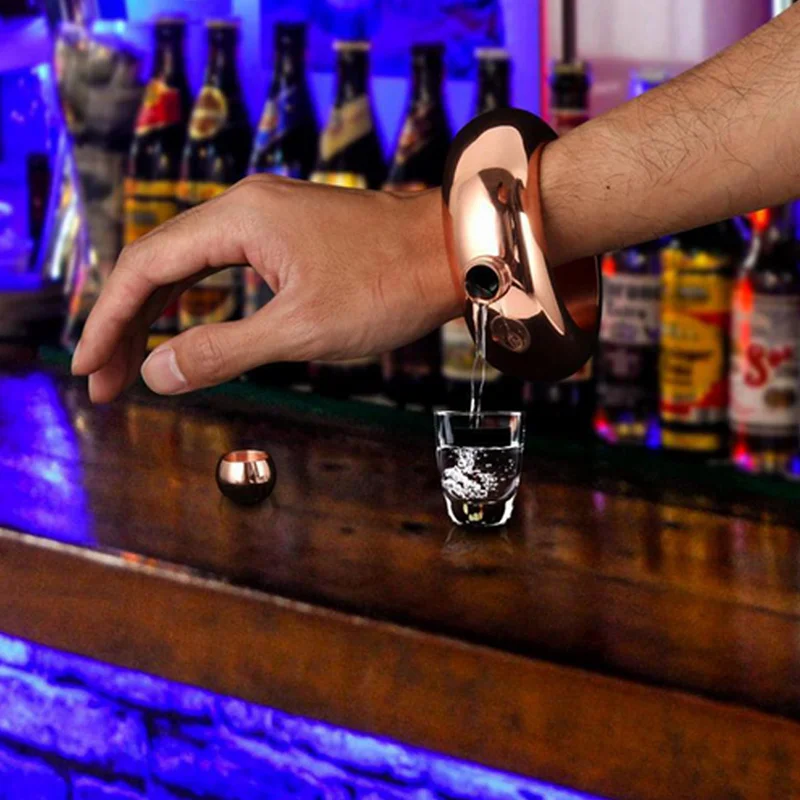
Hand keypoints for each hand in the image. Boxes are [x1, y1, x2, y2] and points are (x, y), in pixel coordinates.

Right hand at [71, 175, 458, 402]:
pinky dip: (194, 304)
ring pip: (189, 267)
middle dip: (125, 323)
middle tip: (100, 380)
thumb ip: (224, 351)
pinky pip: (221, 267)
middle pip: (159, 264)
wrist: (454, 251)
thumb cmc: (390, 283)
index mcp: (240, 218)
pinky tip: (181, 330)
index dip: (109, 320)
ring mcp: (266, 219)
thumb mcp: (303, 328)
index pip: (147, 268)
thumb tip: (157, 375)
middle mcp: (244, 207)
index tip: (87, 368)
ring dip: (155, 316)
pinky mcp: (287, 236)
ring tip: (128, 363)